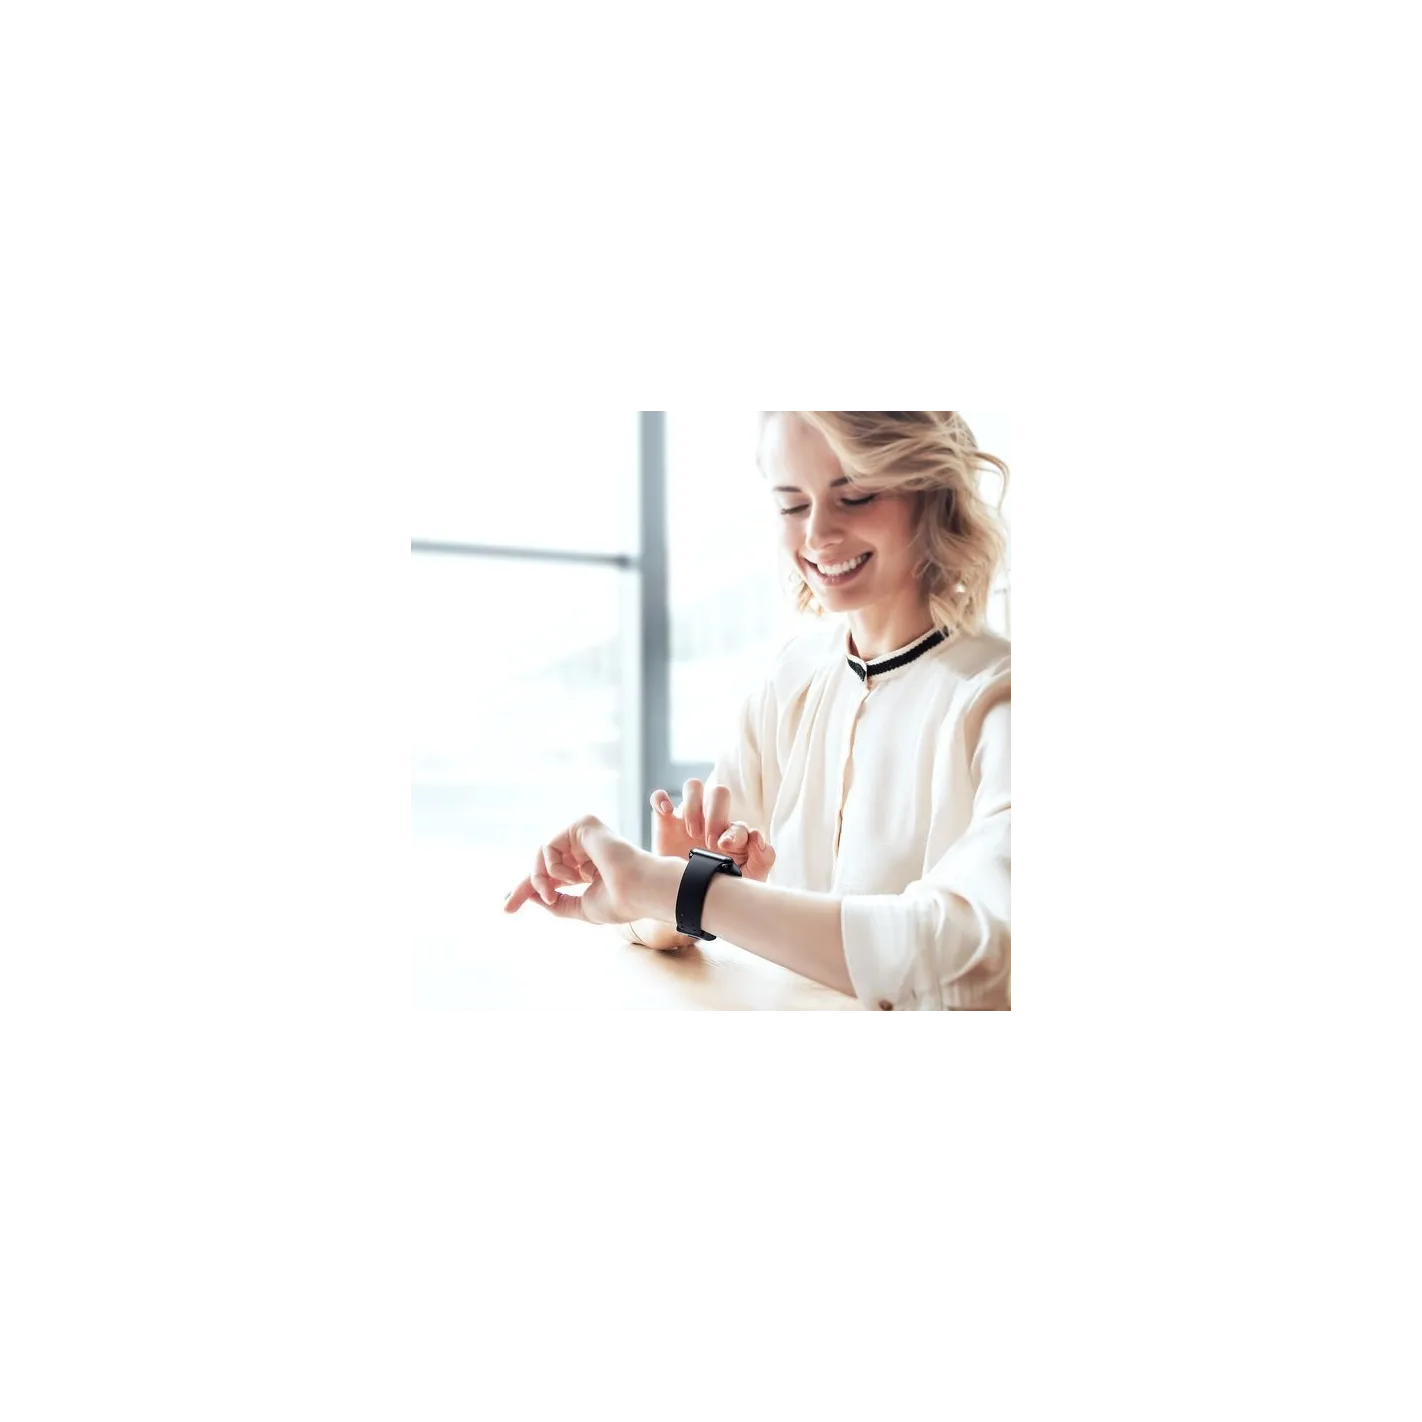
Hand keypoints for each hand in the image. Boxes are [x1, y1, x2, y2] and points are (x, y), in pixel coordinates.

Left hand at [502, 815, 650, 925]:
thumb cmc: (619, 901)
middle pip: (543, 863)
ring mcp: (585, 836)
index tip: (508, 905)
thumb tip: (532, 894)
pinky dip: (553, 867)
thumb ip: (557, 902)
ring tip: (550, 895)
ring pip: (542, 855)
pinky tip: (573, 876)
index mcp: (588, 868)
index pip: (553, 876)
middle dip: (525, 884)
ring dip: (539, 879)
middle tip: (507, 906)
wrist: (638, 890)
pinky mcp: (583, 824)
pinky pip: (549, 846)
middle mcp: (586, 849)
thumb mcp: (580, 908)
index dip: (531, 888)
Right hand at [650, 778, 776, 881]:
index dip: (734, 832)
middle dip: (716, 815)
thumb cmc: (719, 888)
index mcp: (733, 835)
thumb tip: (758, 837)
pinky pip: (660, 798)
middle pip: (719, 794)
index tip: (724, 847)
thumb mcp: (747, 880)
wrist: (686, 902)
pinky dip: (661, 799)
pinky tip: (666, 812)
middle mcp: (712, 821)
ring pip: (693, 787)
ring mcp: (689, 819)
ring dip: (693, 805)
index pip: (739, 823)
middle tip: (710, 842)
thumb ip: (763, 859)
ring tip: (692, 832)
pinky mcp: (666, 822)